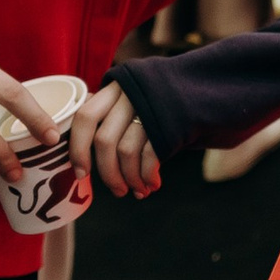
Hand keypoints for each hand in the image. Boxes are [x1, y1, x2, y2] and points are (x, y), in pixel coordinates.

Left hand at [71, 81, 160, 198]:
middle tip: (116, 191)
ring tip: (137, 190)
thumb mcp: (132, 98)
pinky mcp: (170, 120)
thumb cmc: (158, 103)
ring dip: (130, 178)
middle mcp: (130, 95)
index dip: (78, 148)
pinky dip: (147, 175)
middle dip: (108, 173)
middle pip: (105, 140)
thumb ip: (109, 117)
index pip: (85, 117)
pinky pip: (150, 155)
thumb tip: (83, 161)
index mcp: (115, 88)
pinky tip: (151, 184)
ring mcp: (150, 106)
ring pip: (126, 151)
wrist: (201, 87)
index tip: (82, 173)